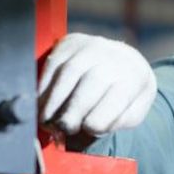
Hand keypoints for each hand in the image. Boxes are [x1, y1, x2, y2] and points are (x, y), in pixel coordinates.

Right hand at [39, 33, 156, 134]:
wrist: (125, 60)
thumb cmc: (126, 94)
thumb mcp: (133, 112)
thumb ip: (117, 122)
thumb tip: (91, 128)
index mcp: (133, 78)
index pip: (115, 101)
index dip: (97, 121)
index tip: (85, 130)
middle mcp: (113, 58)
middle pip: (90, 85)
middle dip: (71, 112)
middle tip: (61, 129)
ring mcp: (90, 47)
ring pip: (67, 73)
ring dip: (52, 101)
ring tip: (45, 120)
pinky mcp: (70, 43)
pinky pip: (53, 64)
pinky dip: (43, 86)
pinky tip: (40, 103)